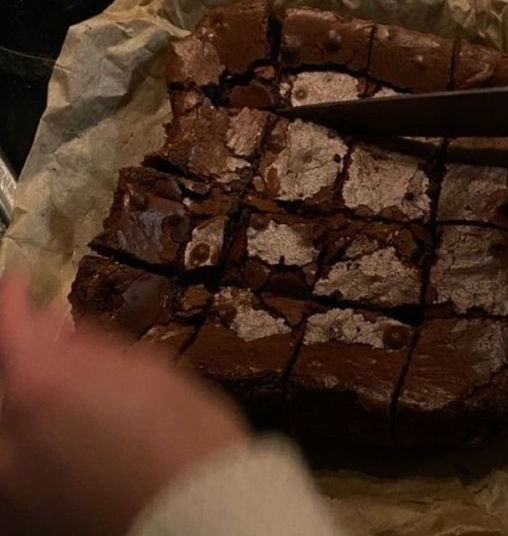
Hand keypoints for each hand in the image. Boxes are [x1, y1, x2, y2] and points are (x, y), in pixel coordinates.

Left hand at [0, 270, 247, 535]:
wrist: (202, 513)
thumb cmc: (186, 430)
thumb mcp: (146, 368)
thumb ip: (85, 346)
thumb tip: (48, 329)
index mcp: (38, 386)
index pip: (6, 323)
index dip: (11, 295)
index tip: (19, 280)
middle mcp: (4, 435)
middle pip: (0, 374)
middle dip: (19, 350)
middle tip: (46, 338)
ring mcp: (6, 481)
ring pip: (5, 417)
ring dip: (22, 393)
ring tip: (63, 391)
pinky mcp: (18, 516)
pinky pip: (12, 460)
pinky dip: (25, 438)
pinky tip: (61, 434)